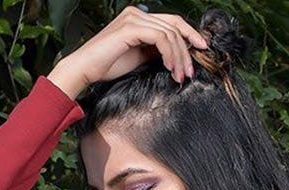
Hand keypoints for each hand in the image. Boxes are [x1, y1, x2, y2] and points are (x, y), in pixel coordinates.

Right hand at [50, 5, 208, 96]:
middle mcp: (137, 13)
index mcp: (140, 18)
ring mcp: (134, 18)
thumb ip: (156, 51)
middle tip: (190, 73)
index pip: (172, 22)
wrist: (86, 69)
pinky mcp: (131, 27)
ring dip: (179, 57)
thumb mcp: (139, 57)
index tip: (202, 49)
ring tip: (180, 76)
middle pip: (174, 27)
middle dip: (187, 51)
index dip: (190, 34)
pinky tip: (170, 67)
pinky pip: (161, 37)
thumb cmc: (109, 65)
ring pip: (170, 33)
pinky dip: (169, 53)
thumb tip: (176, 55)